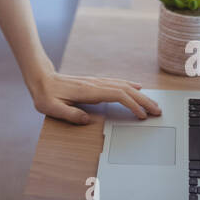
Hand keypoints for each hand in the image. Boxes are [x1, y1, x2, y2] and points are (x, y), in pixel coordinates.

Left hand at [29, 71, 161, 124]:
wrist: (41, 78)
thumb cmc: (45, 95)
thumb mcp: (51, 108)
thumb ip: (69, 115)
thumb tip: (87, 120)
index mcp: (88, 91)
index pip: (117, 95)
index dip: (132, 105)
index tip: (142, 115)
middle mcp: (95, 84)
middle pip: (126, 90)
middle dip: (144, 100)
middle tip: (158, 111)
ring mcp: (96, 82)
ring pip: (124, 86)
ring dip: (140, 94)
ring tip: (153, 103)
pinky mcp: (95, 83)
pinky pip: (117, 84)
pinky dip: (130, 87)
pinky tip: (137, 88)